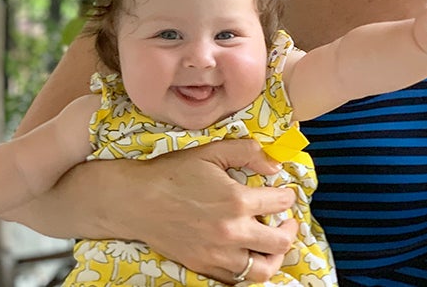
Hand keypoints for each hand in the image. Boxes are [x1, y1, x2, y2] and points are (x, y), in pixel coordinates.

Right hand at [121, 139, 299, 282]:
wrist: (136, 201)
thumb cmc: (171, 173)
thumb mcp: (210, 152)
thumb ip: (246, 152)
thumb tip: (273, 164)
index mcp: (237, 201)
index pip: (280, 203)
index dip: (288, 196)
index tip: (285, 194)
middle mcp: (232, 232)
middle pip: (280, 242)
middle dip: (290, 230)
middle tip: (287, 221)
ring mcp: (218, 254)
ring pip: (262, 269)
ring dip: (274, 257)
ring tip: (272, 245)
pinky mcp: (204, 267)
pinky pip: (236, 279)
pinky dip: (248, 269)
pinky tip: (247, 255)